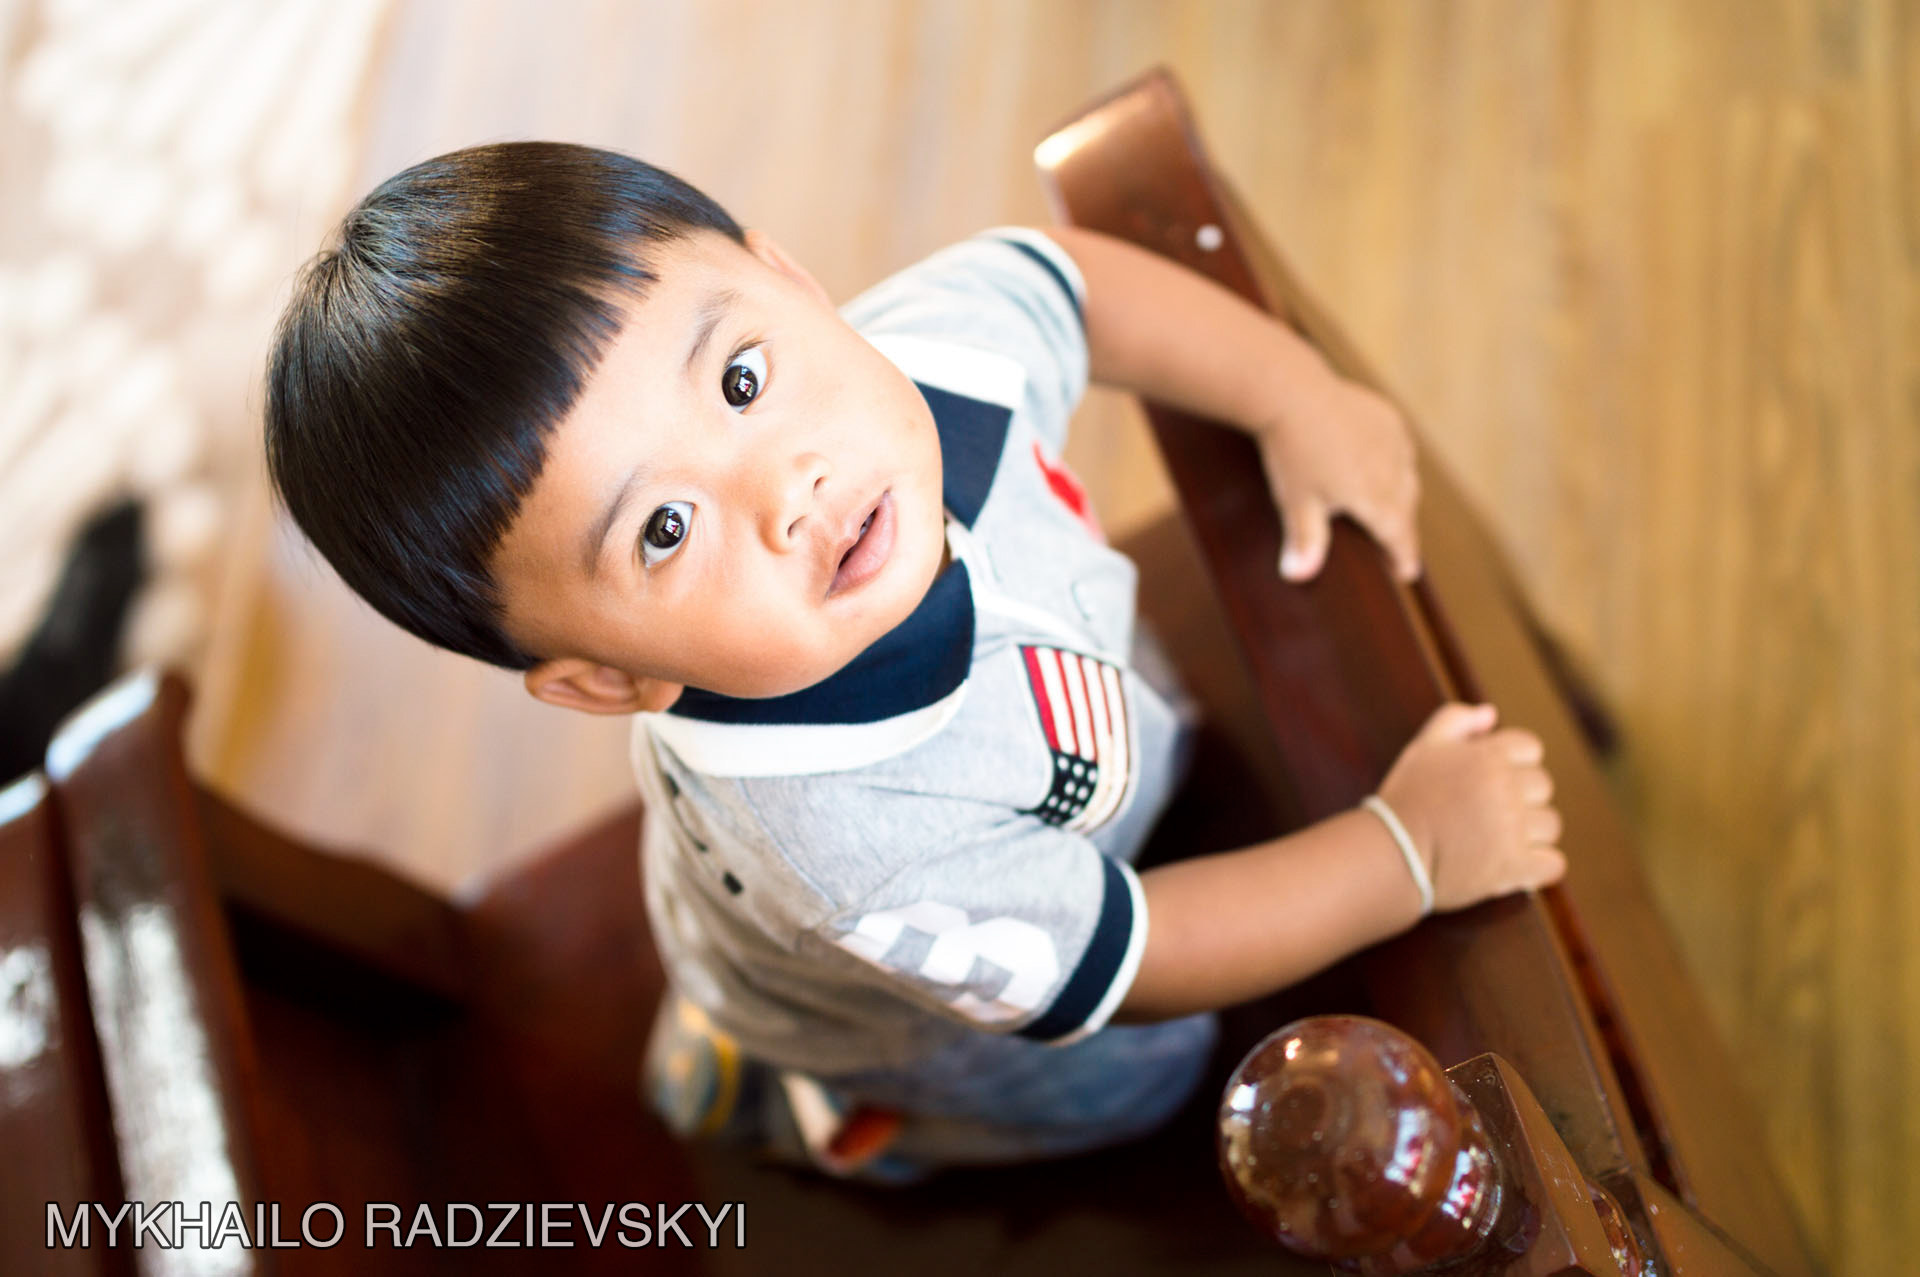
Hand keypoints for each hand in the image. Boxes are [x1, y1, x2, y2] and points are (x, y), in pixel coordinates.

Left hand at [1257, 370, 1420, 582]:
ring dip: (1400, 497)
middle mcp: (1392, 470)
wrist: (1292, 392)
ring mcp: (1392, 440)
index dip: (1403, 557)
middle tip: (1393, 548)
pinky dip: (1395, 464)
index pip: (1399, 537)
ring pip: (1406, 478)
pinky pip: (1399, 448)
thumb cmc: (1293, 452)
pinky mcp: (1386, 417)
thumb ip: (1305, 542)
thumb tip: (1297, 577)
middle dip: (1401, 530)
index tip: (1405, 574)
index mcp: (1375, 497)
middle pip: (1405, 509)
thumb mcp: (1296, 503)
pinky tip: (1383, 468)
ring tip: (1388, 510)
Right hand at [1374, 703, 1564, 910]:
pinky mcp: (1515, 867)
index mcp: (1488, 756)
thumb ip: (1455, 720)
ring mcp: (1513, 829)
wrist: (1389, 855)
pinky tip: (1511, 864)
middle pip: (1543, 786)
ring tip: (1495, 840)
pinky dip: (1537, 866)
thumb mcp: (1422, 748)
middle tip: (1487, 813)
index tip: (1488, 782)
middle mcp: (1506, 789)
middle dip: (1521, 798)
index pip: (1530, 748)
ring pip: (1549, 825)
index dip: (1512, 763)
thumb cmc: (1406, 799)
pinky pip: (1552, 863)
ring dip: (1529, 833)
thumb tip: (1491, 714)